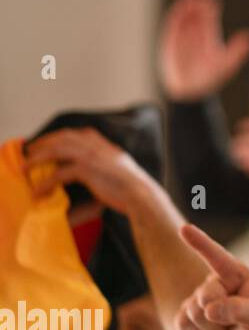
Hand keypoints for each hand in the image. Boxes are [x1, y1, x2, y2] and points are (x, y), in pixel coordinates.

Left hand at [24, 129, 150, 213]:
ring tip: (26, 168)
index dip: (60, 136)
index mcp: (106, 146)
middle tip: (30, 151)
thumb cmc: (134, 188)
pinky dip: (46, 182)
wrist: (142, 195)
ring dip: (37, 159)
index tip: (48, 141)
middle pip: (64, 137)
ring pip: (56, 151)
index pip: (79, 134)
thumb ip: (107, 163)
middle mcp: (97, 147)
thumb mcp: (121, 168)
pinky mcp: (87, 170)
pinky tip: (39, 191)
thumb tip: (94, 169)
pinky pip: (58, 173)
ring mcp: (92, 156)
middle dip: (44, 142)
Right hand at [158, 0, 248, 101]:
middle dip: (199, 5)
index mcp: (209, 37)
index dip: (211, 9)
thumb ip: (238, 50)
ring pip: (185, 18)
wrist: (191, 91)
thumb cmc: (211, 78)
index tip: (214, 0)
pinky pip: (172, 26)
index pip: (210, 19)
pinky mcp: (170, 41)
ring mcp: (182, 37)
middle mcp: (196, 35)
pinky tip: (179, 9)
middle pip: (197, 15)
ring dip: (187, 7)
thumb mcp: (227, 64)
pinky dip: (176, 16)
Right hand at [176, 225, 248, 329]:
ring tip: (227, 329)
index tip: (184, 228)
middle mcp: (215, 282)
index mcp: (236, 274)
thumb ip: (240, 310)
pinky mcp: (184, 318)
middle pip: (207, 294)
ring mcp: (196, 299)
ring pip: (195, 312)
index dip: (200, 243)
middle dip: (222, 312)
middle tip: (237, 322)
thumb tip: (209, 309)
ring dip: (214, 328)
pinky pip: (184, 325)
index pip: (218, 257)